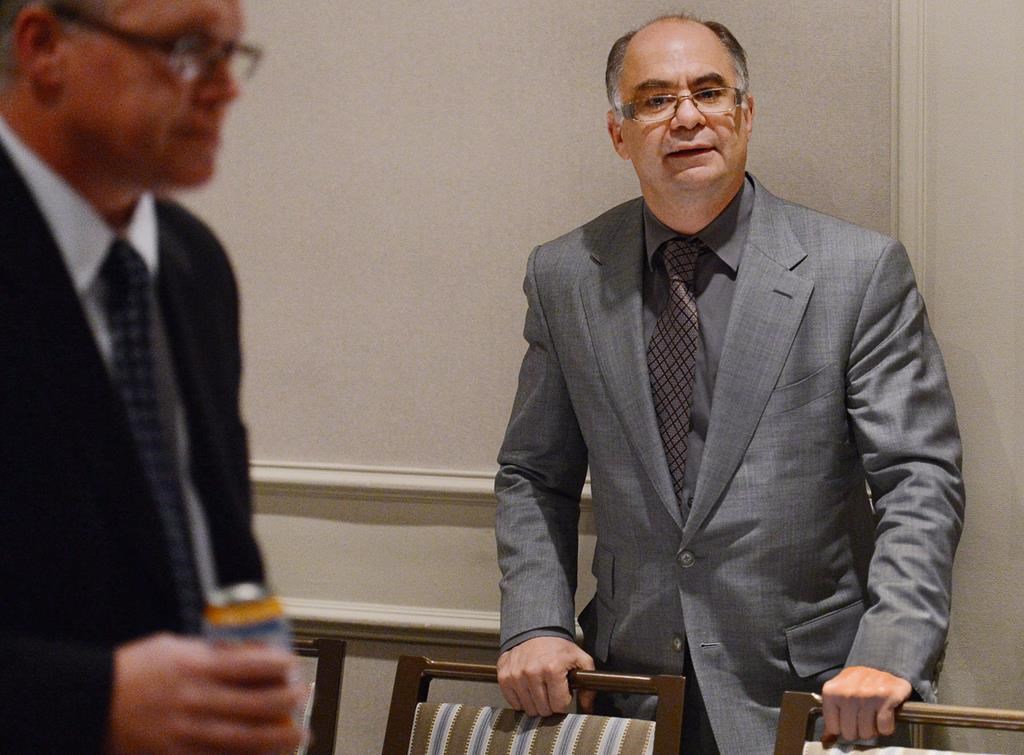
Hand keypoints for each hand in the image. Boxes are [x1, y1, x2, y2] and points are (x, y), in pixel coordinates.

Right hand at [107, 633, 305, 754]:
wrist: (89, 704)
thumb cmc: (132, 671)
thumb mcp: (172, 647)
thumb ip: (210, 652)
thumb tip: (248, 653)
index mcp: (195, 668)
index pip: (249, 665)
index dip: (277, 666)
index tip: (293, 665)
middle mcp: (195, 700)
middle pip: (252, 704)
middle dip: (285, 702)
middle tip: (304, 697)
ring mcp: (185, 733)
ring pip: (242, 738)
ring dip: (276, 738)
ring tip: (300, 735)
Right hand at [497, 636, 595, 716]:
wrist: (535, 631)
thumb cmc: (558, 648)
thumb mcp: (580, 660)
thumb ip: (588, 684)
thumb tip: (587, 707)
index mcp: (552, 668)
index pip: (559, 706)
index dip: (563, 701)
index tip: (562, 692)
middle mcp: (531, 672)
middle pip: (543, 710)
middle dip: (550, 704)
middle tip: (551, 690)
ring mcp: (515, 675)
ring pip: (528, 709)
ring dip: (535, 702)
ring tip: (540, 687)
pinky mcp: (504, 676)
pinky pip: (513, 703)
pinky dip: (521, 699)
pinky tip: (527, 687)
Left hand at [821, 665, 911, 744]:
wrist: (883, 665)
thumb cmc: (858, 684)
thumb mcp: (839, 694)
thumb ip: (832, 715)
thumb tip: (827, 739)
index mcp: (831, 692)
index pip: (834, 728)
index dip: (843, 727)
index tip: (849, 719)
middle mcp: (847, 693)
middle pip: (850, 733)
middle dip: (858, 730)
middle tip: (863, 717)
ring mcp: (867, 695)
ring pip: (868, 733)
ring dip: (873, 729)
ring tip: (873, 715)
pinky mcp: (886, 698)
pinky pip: (885, 729)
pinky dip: (887, 727)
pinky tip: (885, 714)